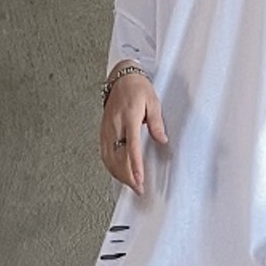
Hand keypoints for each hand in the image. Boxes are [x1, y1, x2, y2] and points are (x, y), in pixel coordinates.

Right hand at [100, 70, 167, 195]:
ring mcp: (106, 129)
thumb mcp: (153, 102)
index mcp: (128, 117)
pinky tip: (118, 174)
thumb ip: (157, 122)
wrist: (121, 77)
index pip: (132, 147)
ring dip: (120, 175)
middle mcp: (115, 125)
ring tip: (131, 185)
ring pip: (109, 158)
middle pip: (118, 157)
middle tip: (139, 188)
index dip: (135, 165)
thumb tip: (162, 139)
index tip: (139, 179)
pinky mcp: (103, 132)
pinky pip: (105, 154)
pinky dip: (111, 167)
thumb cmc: (137, 88)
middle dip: (128, 176)